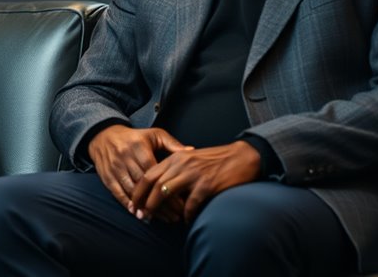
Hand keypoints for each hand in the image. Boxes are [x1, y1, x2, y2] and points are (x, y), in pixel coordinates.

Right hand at [87, 125, 192, 217]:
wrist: (104, 136)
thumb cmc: (134, 138)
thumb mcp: (154, 135)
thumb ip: (172, 144)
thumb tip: (192, 151)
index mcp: (139, 147)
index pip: (154, 172)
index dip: (167, 189)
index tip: (180, 202)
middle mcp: (126, 158)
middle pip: (145, 184)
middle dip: (160, 202)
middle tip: (175, 216)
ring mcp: (115, 168)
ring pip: (132, 191)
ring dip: (146, 207)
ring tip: (162, 218)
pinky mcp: (107, 176)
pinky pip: (118, 193)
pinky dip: (128, 204)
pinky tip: (139, 214)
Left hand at [130, 140, 260, 223]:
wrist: (243, 156)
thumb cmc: (217, 160)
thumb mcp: (191, 158)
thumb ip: (175, 169)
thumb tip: (159, 188)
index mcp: (176, 157)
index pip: (149, 173)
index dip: (138, 190)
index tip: (134, 203)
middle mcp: (181, 164)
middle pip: (153, 183)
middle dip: (144, 201)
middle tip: (140, 215)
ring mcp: (194, 174)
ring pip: (166, 192)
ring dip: (159, 208)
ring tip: (156, 219)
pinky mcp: (207, 185)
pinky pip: (190, 203)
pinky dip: (185, 214)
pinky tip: (185, 220)